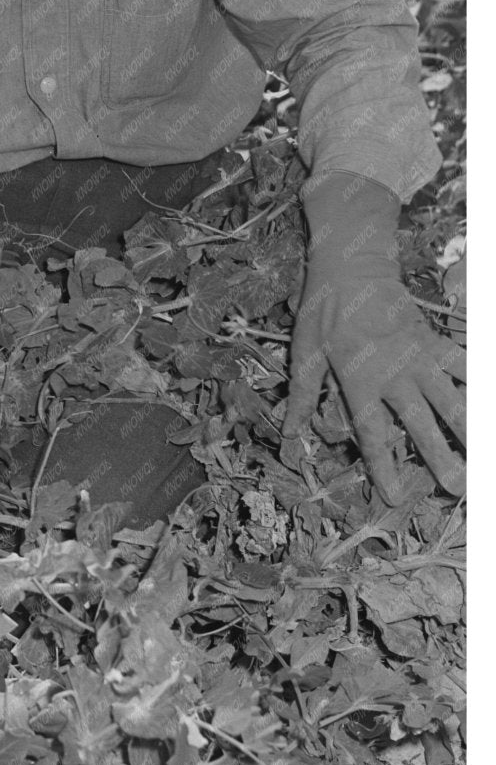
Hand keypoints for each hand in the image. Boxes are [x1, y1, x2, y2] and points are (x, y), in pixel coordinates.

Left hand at [285, 174, 465, 501]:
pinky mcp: (433, 340)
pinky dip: (478, 380)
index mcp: (359, 382)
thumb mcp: (303, 353)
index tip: (397, 498)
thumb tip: (287, 436)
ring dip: (468, 427)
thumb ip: (302, 396)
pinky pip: (462, 362)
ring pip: (449, 397)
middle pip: (420, 422)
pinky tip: (489, 402)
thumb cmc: (322, 312)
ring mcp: (418, 358)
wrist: (352, 266)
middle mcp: (393, 375)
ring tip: (482, 455)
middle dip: (440, 456)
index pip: (372, 433)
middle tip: (458, 488)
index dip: (384, 467)